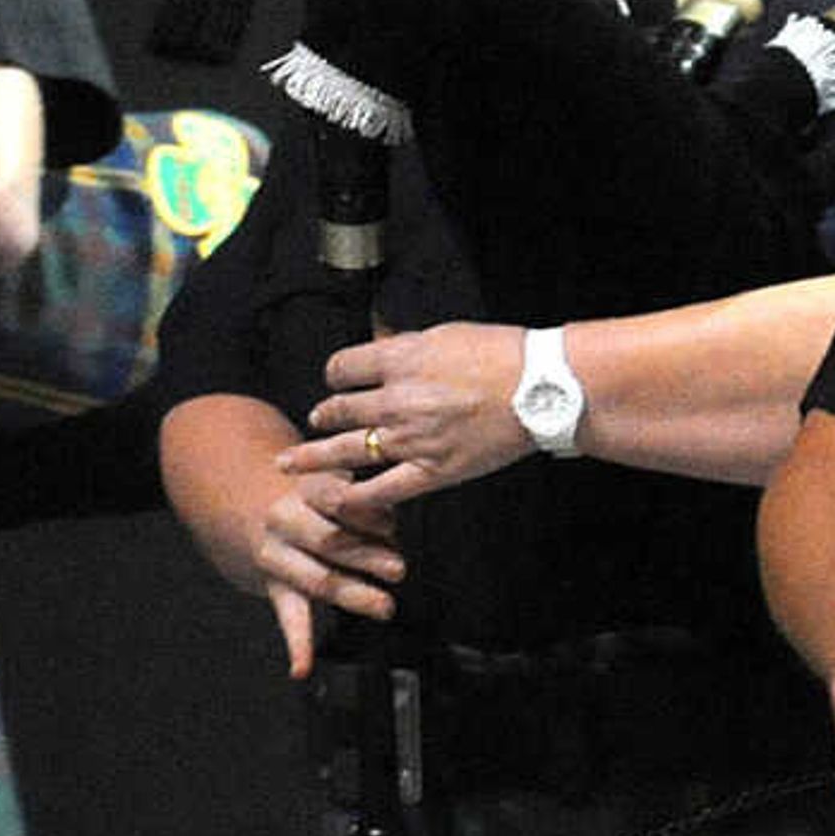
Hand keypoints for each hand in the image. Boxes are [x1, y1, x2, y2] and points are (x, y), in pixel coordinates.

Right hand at [246, 477, 405, 675]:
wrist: (254, 509)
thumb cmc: (315, 498)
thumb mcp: (336, 482)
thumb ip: (364, 501)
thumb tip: (394, 525)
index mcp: (305, 488)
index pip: (336, 498)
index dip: (366, 513)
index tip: (393, 525)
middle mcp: (285, 521)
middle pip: (328, 541)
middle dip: (366, 556)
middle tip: (398, 569)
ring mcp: (277, 556)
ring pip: (317, 579)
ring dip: (353, 595)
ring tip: (383, 607)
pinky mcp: (276, 588)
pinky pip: (290, 617)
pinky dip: (298, 646)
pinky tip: (301, 668)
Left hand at [288, 321, 536, 505]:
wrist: (543, 387)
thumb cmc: (501, 354)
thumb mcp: (444, 334)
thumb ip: (404, 345)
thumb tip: (378, 343)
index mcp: (399, 360)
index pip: (342, 369)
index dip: (334, 375)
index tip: (336, 380)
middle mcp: (396, 400)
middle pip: (338, 410)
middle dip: (321, 415)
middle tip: (312, 421)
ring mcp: (411, 440)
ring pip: (345, 451)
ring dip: (314, 457)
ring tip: (291, 463)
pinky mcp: (432, 471)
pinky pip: (382, 491)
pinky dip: (355, 499)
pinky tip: (338, 501)